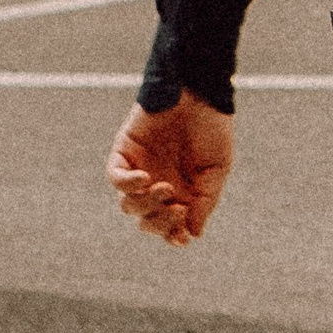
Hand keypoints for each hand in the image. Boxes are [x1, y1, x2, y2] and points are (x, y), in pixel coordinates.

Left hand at [108, 93, 234, 246]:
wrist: (198, 93)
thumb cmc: (212, 128)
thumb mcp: (217, 169)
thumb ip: (205, 201)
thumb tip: (193, 233)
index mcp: (180, 192)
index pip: (168, 225)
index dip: (172, 236)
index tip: (182, 239)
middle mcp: (157, 185)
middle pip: (146, 220)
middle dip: (160, 222)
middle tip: (178, 208)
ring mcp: (139, 169)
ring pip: (129, 205)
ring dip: (146, 203)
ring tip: (166, 186)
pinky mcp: (124, 152)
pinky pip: (115, 177)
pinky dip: (127, 184)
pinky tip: (145, 178)